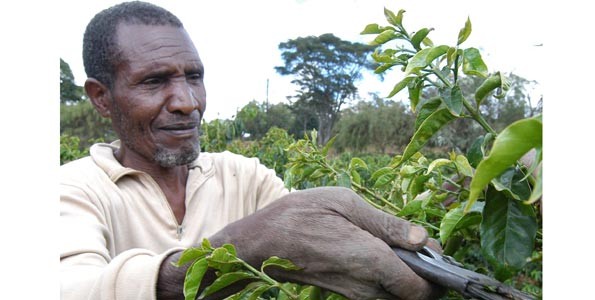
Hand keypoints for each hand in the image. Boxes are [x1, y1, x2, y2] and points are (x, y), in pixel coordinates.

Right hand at [210, 186, 444, 299]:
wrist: (260, 242)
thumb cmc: (300, 214)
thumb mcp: (344, 202)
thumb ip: (386, 223)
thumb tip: (422, 238)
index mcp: (370, 259)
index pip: (421, 288)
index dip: (438, 274)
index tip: (435, 251)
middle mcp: (365, 285)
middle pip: (413, 296)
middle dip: (426, 276)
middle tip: (419, 246)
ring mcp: (354, 293)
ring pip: (397, 296)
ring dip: (407, 277)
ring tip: (398, 246)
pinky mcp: (344, 293)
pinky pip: (378, 292)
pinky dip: (389, 278)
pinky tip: (378, 251)